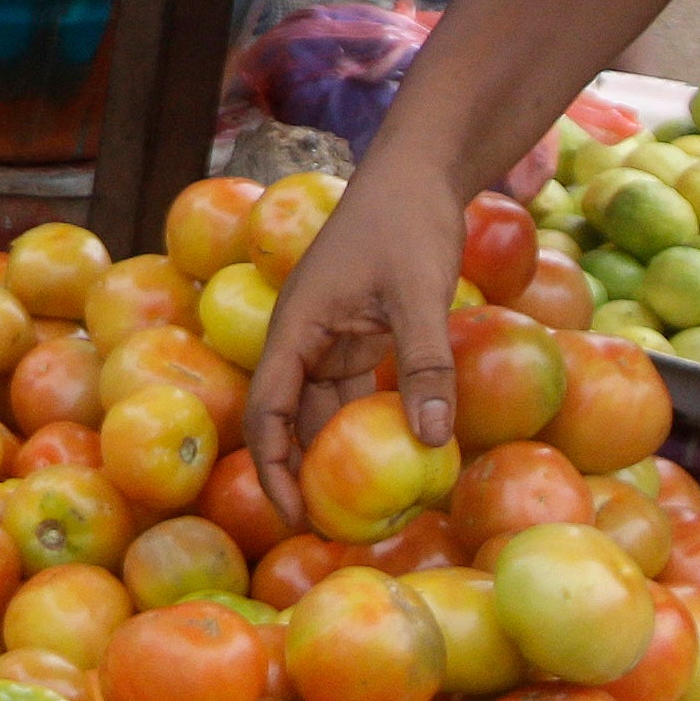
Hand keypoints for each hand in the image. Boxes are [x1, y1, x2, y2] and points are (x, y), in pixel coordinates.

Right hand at [239, 141, 462, 530]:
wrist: (419, 171)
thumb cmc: (407, 223)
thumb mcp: (418, 294)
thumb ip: (423, 364)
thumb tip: (431, 440)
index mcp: (296, 326)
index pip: (269, 410)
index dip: (273, 467)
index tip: (294, 515)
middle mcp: (305, 336)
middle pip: (292, 417)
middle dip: (305, 472)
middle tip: (332, 529)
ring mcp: (333, 334)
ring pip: (326, 406)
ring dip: (339, 451)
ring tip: (362, 506)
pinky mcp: (362, 331)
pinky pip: (359, 388)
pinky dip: (373, 419)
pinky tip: (400, 451)